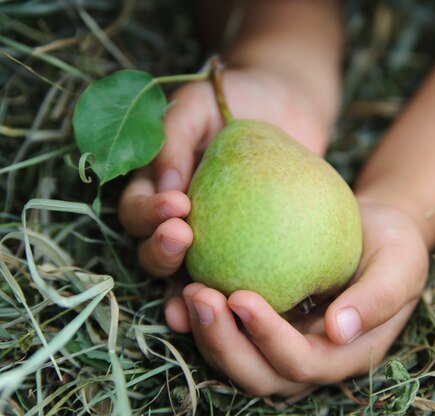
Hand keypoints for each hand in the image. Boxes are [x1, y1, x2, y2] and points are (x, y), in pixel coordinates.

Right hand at [118, 66, 329, 331]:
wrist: (285, 108)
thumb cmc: (235, 98)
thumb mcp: (198, 105)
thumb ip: (173, 135)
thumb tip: (164, 182)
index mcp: (156, 190)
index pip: (137, 212)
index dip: (147, 215)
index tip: (178, 204)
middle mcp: (178, 222)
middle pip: (154, 252)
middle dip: (162, 253)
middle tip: (185, 238)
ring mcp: (214, 241)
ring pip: (189, 277)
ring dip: (188, 290)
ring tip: (203, 293)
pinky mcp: (248, 251)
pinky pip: (238, 278)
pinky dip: (236, 298)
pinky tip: (247, 307)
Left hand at [182, 199, 428, 396]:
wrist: (377, 231)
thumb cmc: (395, 245)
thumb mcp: (400, 265)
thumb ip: (378, 299)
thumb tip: (340, 330)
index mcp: (346, 355)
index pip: (302, 362)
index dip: (269, 339)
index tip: (241, 296)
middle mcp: (311, 359)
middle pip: (260, 374)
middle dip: (225, 345)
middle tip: (199, 297)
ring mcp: (285, 344)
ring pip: (238, 361)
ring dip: (208, 334)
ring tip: (188, 292)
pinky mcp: (267, 324)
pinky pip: (230, 331)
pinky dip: (204, 319)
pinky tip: (183, 288)